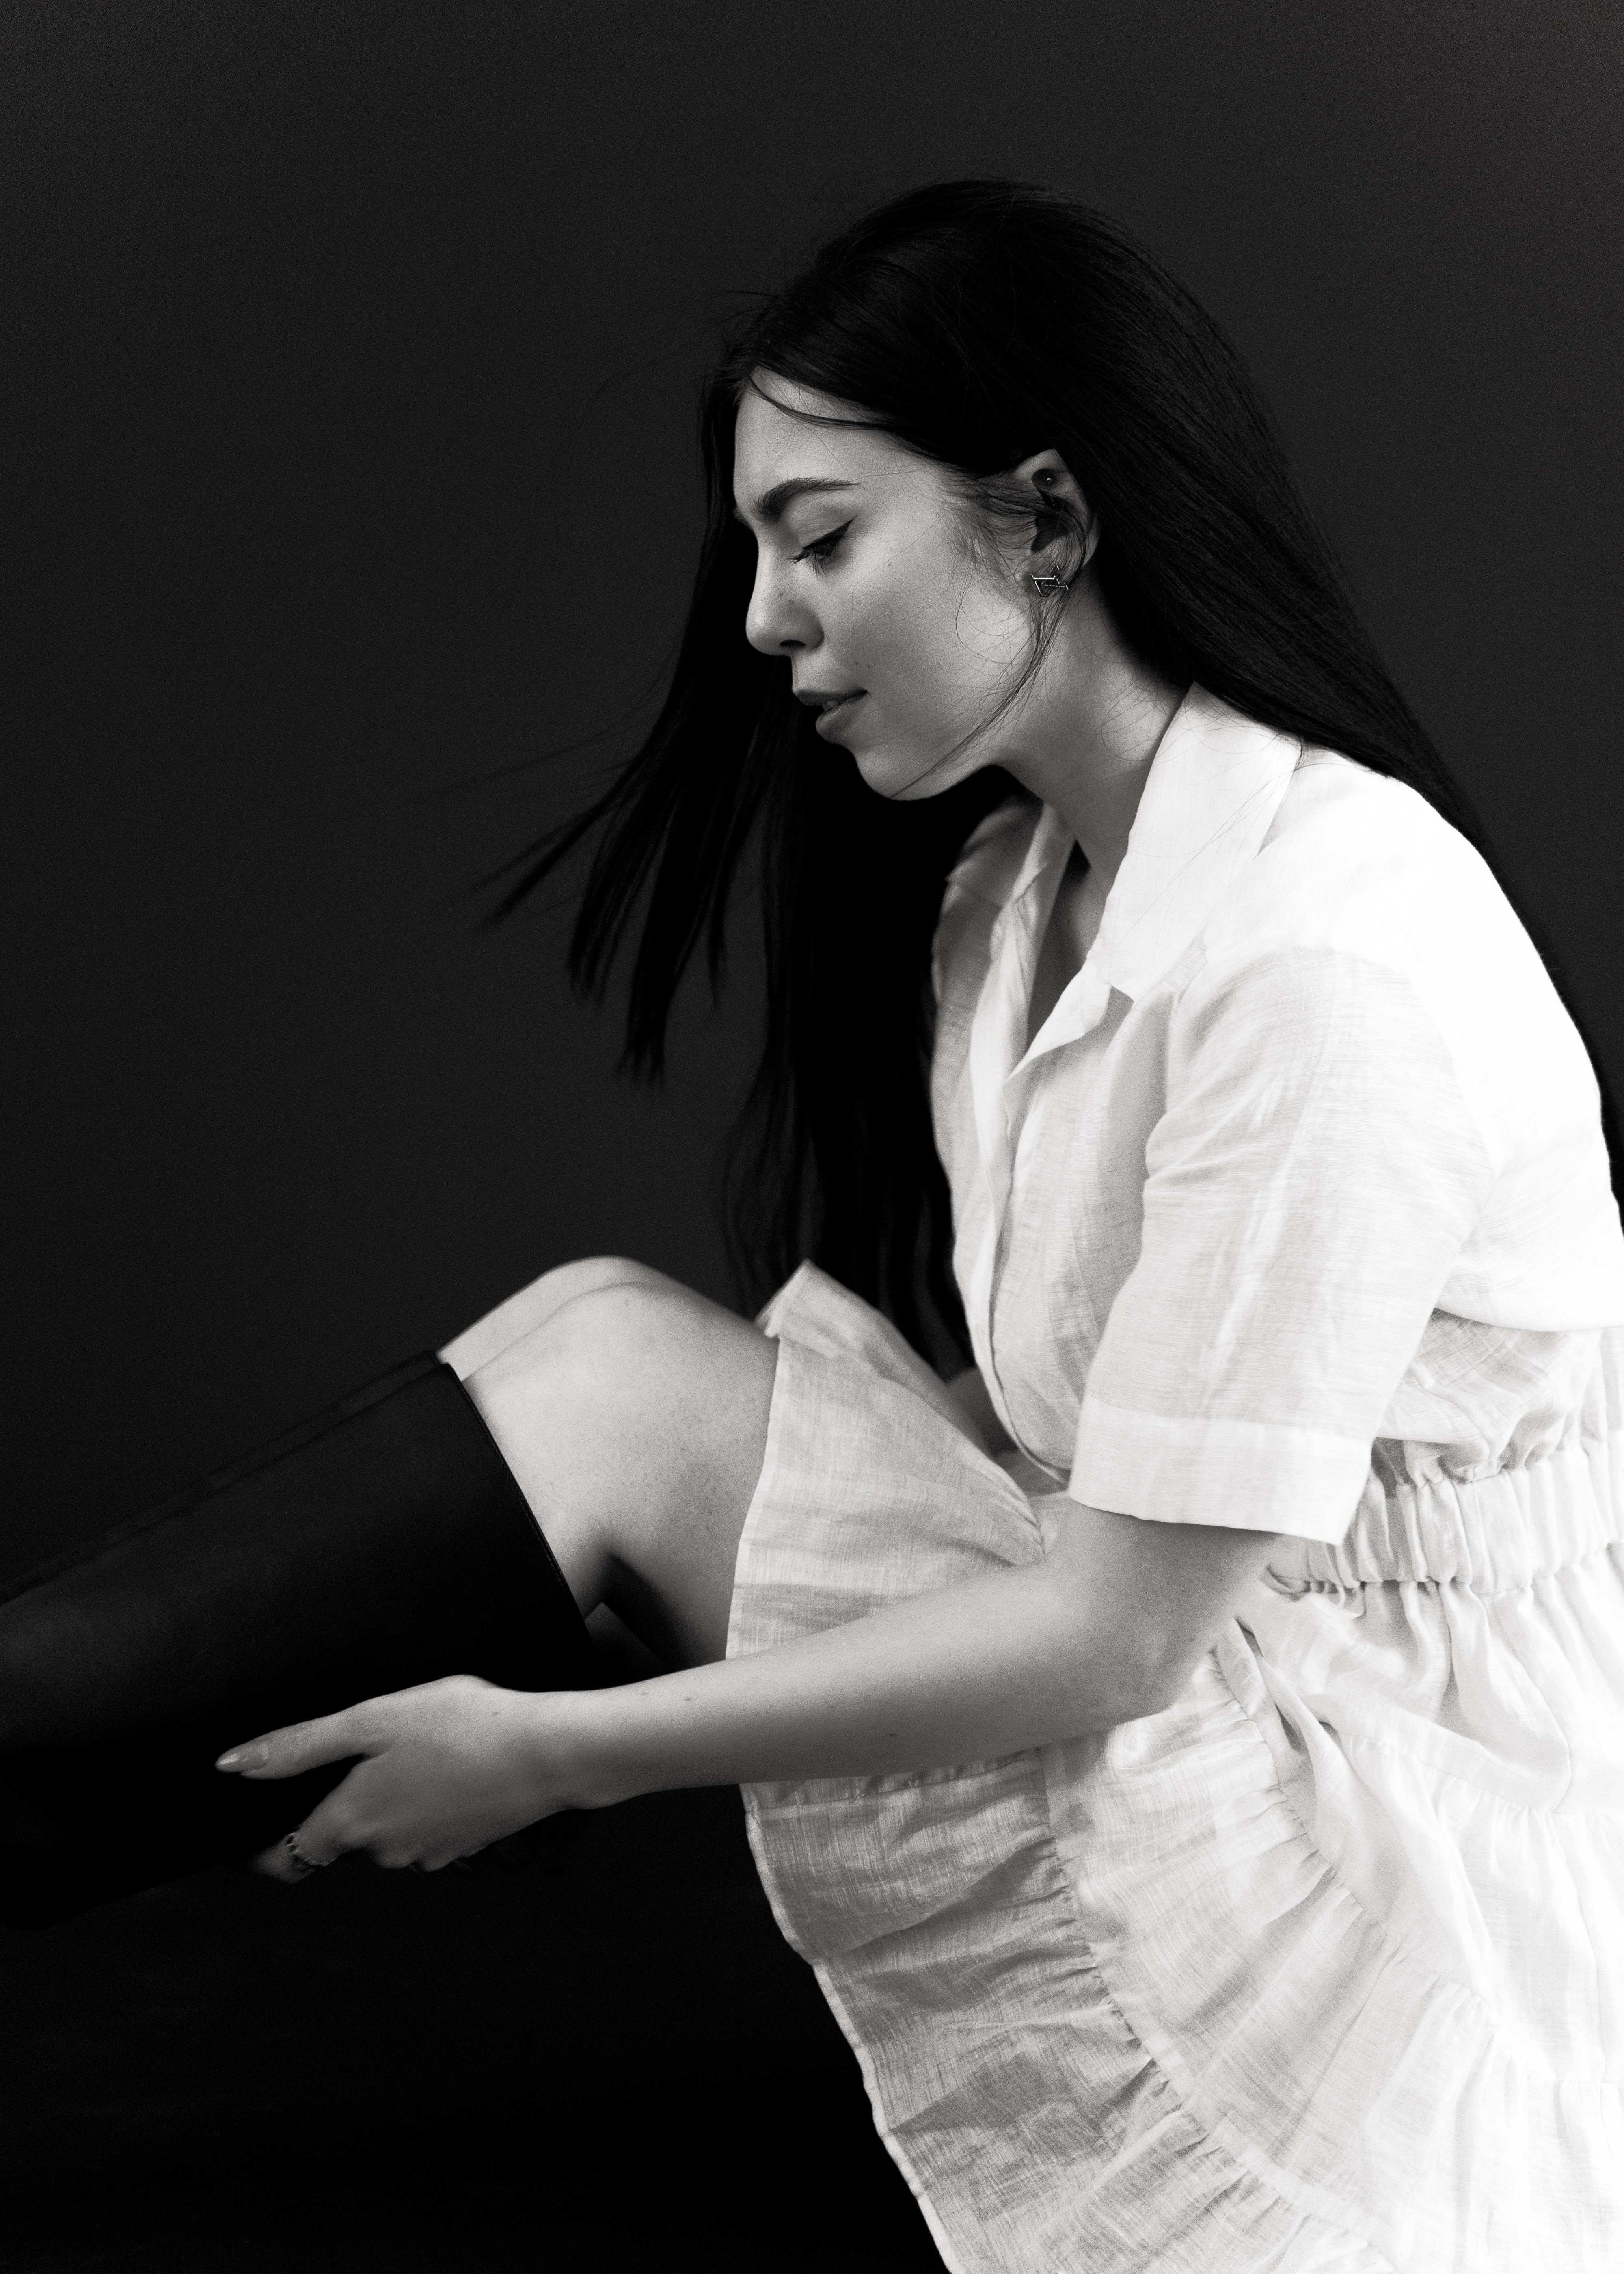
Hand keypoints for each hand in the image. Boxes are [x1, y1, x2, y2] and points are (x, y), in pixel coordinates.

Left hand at [215, 1674, 584, 1881]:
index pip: (287, 1858)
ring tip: (415, 1745)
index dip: (261, 1850)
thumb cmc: (462, 1726)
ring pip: (387, 1830)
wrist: (547, 1751)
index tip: (247, 1837)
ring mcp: (428, 1852)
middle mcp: (385, 1850)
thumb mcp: (372, 1719)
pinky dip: (427, 1800)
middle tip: (361, 1748)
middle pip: (340, 1837)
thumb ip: (300, 1746)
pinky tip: (450, 1761)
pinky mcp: (464, 1843)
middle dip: (341, 1801)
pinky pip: (427, 1826)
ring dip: (389, 1798)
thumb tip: (232, 1767)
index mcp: (353, 1821)